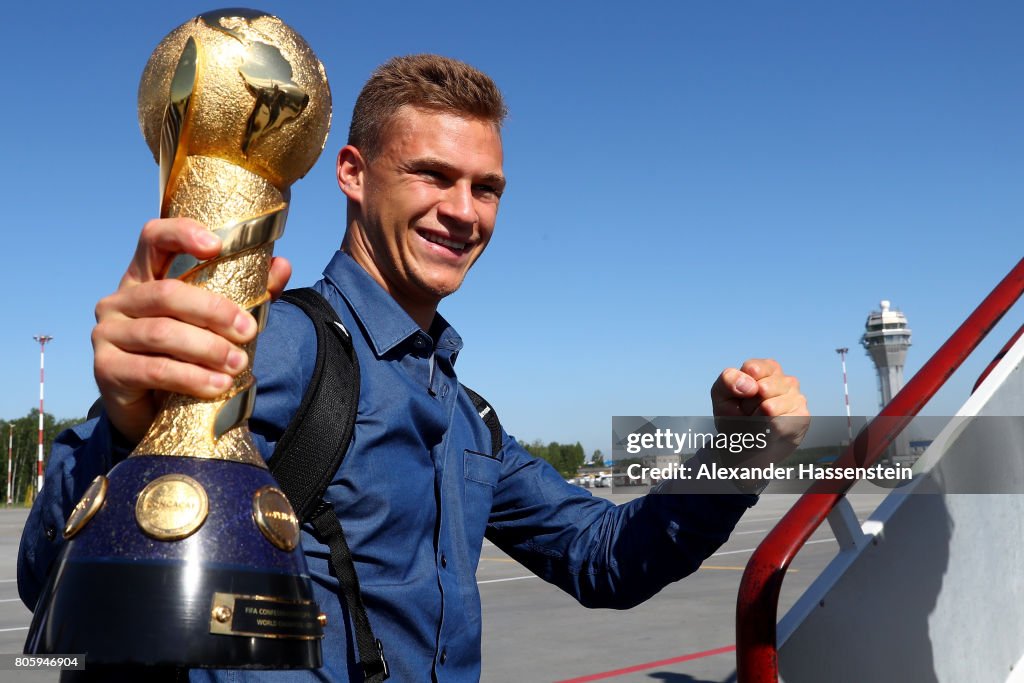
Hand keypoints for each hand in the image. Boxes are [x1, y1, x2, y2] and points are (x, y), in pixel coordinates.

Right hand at [92, 217, 291, 443]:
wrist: (152, 408)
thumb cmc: (187, 353)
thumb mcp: (218, 321)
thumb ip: (250, 293)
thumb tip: (282, 265)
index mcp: (145, 276)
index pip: (153, 237)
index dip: (181, 234)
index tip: (216, 246)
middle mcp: (119, 299)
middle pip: (167, 293)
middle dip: (214, 311)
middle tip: (249, 331)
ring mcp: (107, 333)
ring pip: (162, 333)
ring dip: (208, 349)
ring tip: (239, 364)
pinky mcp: (106, 369)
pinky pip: (154, 370)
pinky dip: (192, 378)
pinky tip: (218, 386)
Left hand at [710, 358, 809, 465]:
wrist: (744, 446)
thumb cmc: (734, 415)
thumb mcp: (721, 394)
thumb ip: (729, 380)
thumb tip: (752, 386)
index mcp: (767, 368)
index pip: (752, 368)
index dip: (739, 386)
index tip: (739, 396)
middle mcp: (786, 380)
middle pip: (761, 388)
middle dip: (748, 404)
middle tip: (748, 412)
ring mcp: (797, 397)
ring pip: (770, 407)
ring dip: (756, 419)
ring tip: (757, 421)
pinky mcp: (802, 417)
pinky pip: (778, 424)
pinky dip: (766, 431)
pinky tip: (768, 431)